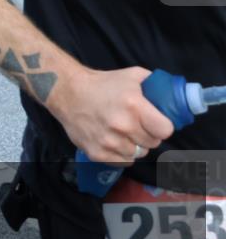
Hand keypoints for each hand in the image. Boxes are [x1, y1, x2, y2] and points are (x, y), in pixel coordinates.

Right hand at [49, 67, 174, 166]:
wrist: (67, 93)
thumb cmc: (102, 83)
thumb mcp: (132, 75)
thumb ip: (153, 85)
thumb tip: (172, 95)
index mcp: (134, 106)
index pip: (165, 131)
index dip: (162, 127)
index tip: (156, 123)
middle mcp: (122, 126)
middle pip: (152, 144)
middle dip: (148, 136)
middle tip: (138, 126)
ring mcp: (109, 142)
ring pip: (137, 155)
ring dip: (134, 146)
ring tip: (124, 134)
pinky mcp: (97, 153)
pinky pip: (122, 162)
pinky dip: (122, 155)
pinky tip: (115, 143)